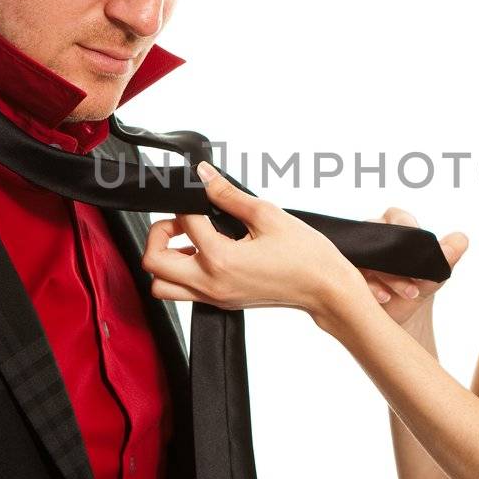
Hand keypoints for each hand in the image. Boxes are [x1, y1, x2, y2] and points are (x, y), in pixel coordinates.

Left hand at [142, 161, 367, 321]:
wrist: (325, 289)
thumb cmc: (305, 255)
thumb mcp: (267, 215)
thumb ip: (227, 194)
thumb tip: (203, 175)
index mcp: (220, 260)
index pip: (184, 221)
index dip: (190, 200)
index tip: (203, 192)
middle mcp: (210, 284)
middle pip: (153, 263)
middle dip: (160, 234)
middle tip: (183, 220)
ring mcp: (213, 297)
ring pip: (161, 285)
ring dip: (166, 259)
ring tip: (190, 239)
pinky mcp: (220, 303)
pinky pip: (183, 291)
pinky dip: (182, 271)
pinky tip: (206, 251)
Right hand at [361, 207, 468, 326]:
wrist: (398, 317)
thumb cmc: (415, 288)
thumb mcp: (434, 275)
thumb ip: (447, 257)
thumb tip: (462, 239)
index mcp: (395, 229)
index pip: (397, 216)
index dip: (407, 228)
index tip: (418, 246)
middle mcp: (373, 239)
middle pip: (380, 238)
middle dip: (398, 261)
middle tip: (417, 281)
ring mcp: (358, 256)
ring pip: (368, 257)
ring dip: (386, 276)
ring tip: (408, 293)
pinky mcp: (347, 274)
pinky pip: (353, 275)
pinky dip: (370, 287)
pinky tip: (385, 298)